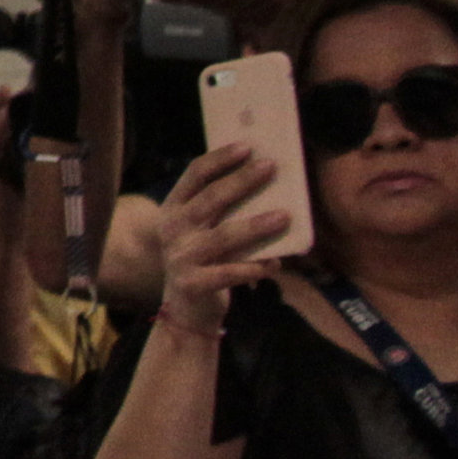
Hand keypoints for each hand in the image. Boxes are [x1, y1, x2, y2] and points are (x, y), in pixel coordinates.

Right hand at [153, 144, 284, 333]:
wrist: (186, 311)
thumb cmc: (204, 260)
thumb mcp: (202, 231)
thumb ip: (221, 209)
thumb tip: (263, 177)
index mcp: (174, 209)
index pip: (195, 175)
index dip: (220, 159)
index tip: (248, 147)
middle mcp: (173, 230)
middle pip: (210, 199)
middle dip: (241, 181)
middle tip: (271, 167)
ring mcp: (180, 257)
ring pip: (223, 236)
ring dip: (255, 226)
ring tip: (284, 216)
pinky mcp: (192, 284)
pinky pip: (228, 273)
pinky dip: (253, 268)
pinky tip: (275, 264)